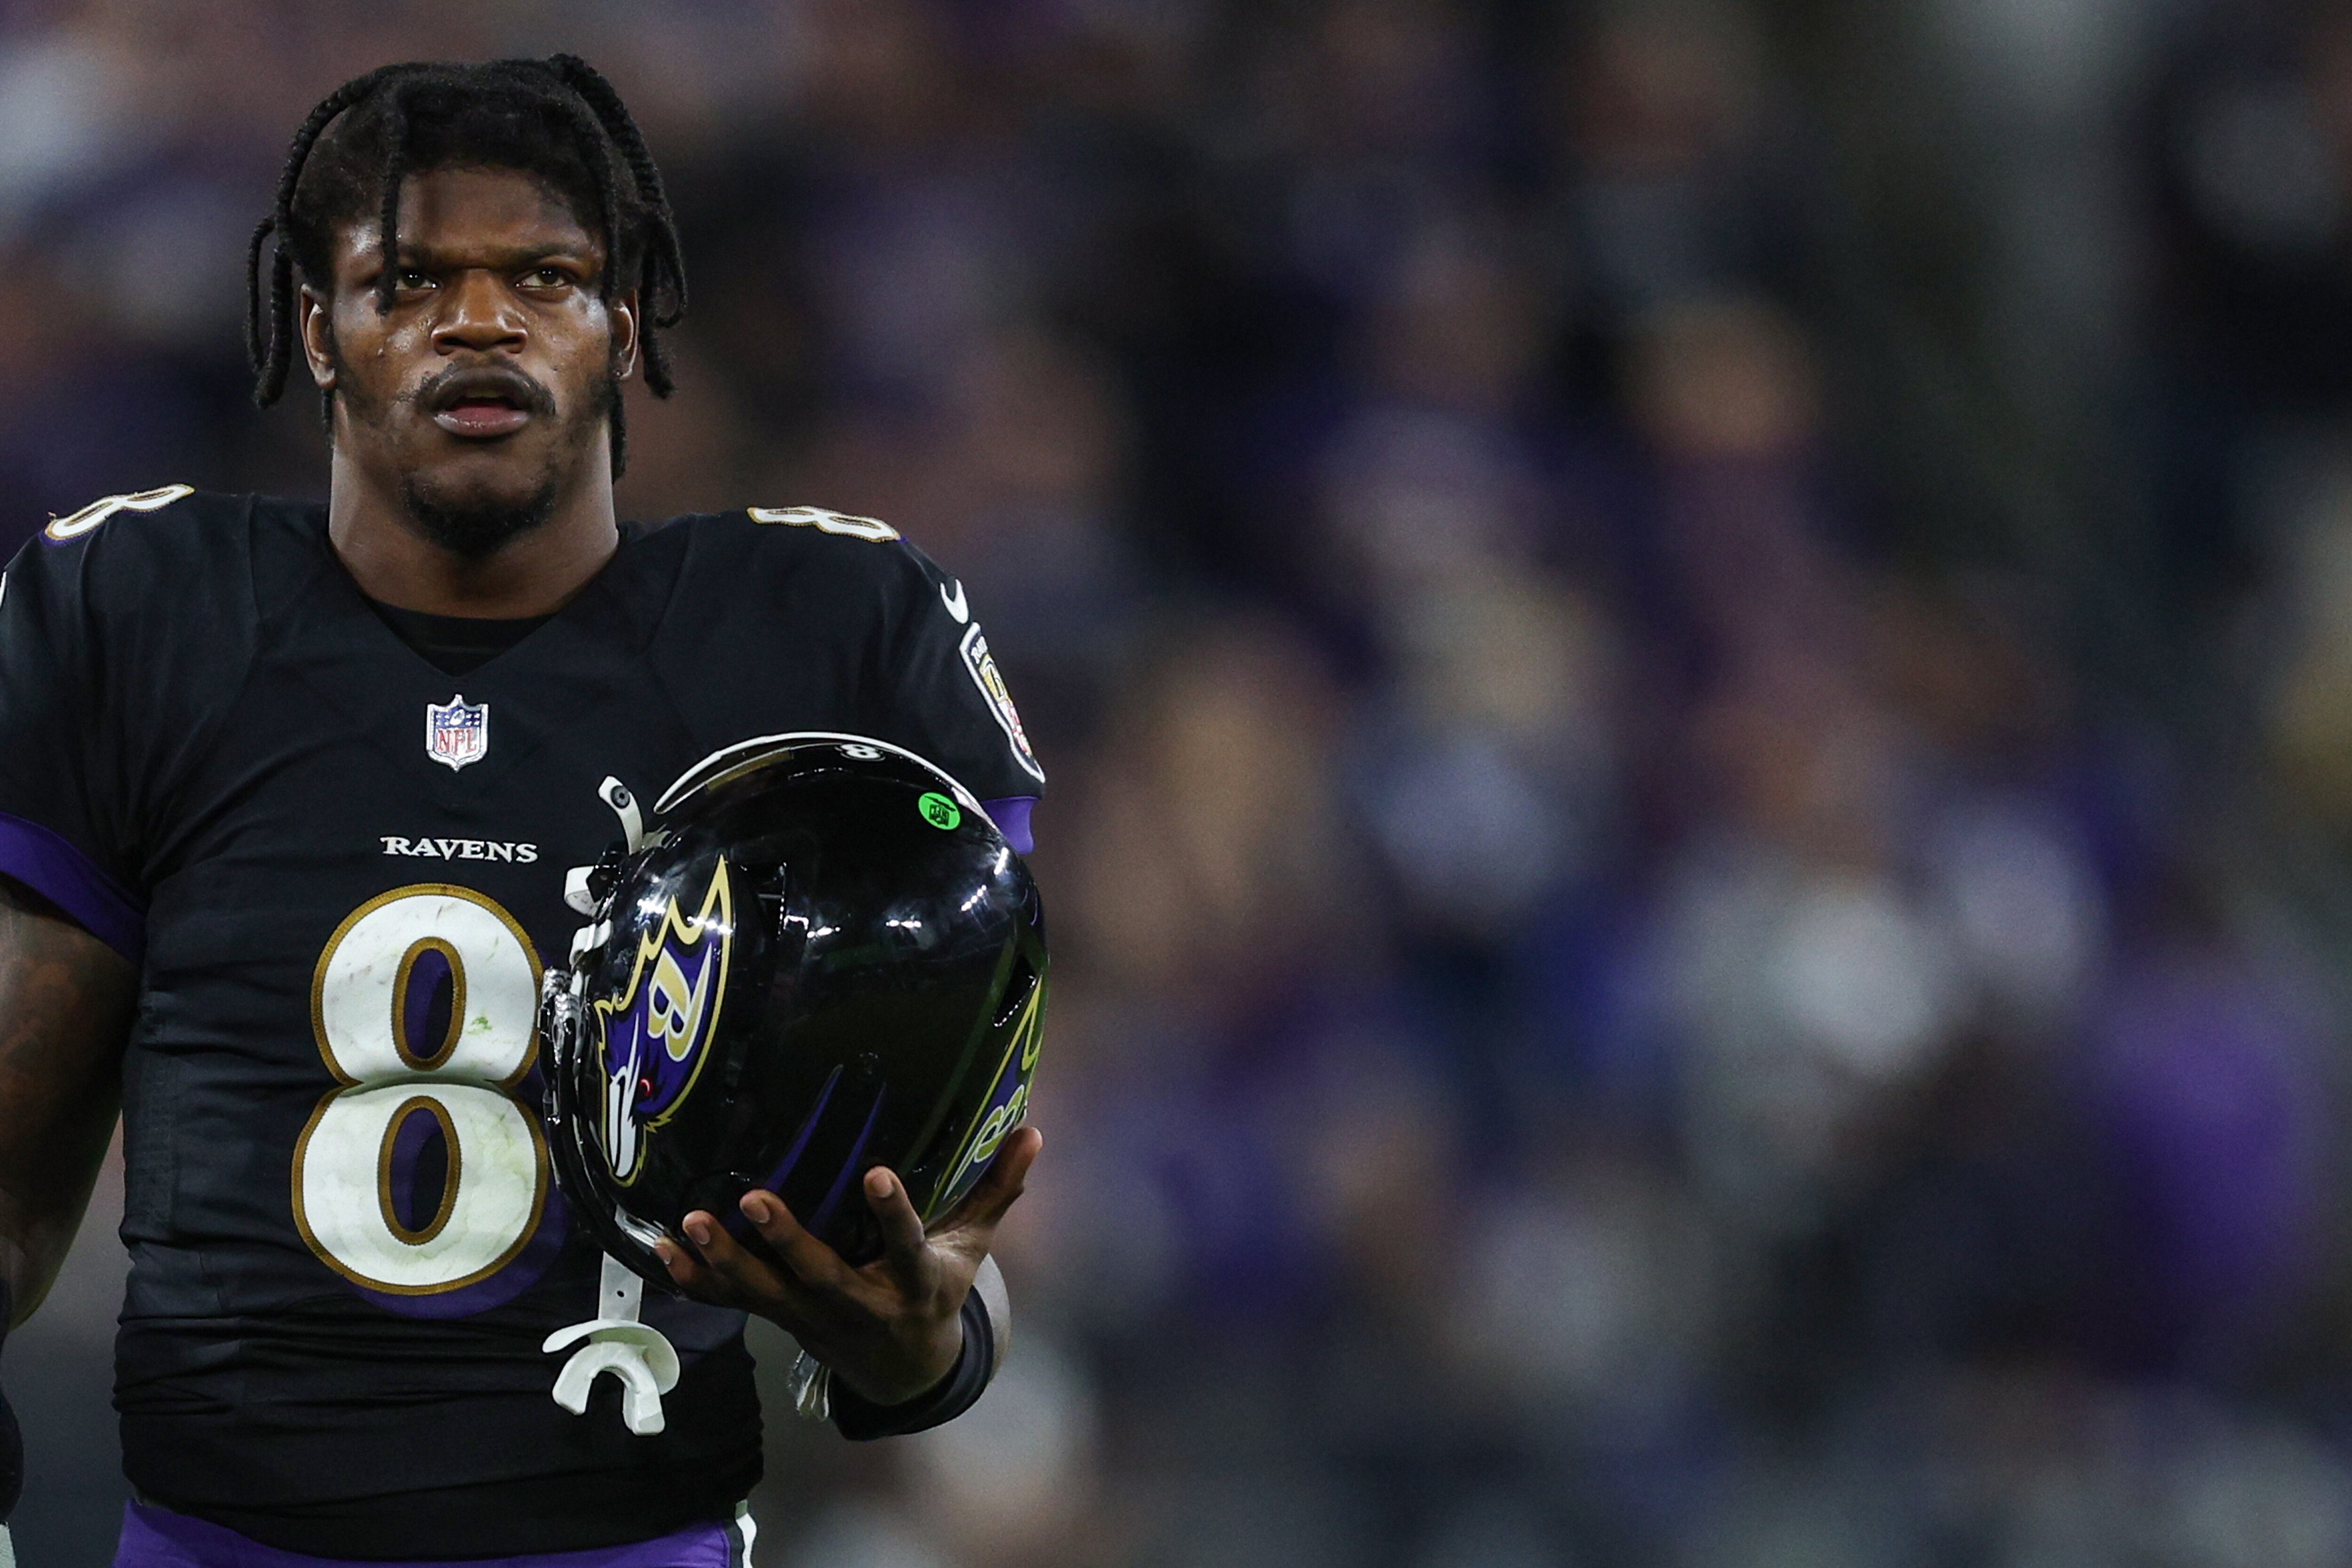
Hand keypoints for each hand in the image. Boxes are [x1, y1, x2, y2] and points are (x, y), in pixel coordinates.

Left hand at [657, 1126, 1040, 1406]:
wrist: (904, 1369)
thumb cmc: (937, 1288)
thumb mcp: (972, 1247)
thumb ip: (997, 1190)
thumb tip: (1034, 1132)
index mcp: (912, 1283)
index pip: (904, 1247)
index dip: (890, 1214)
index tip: (875, 1174)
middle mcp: (860, 1306)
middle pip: (819, 1275)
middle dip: (785, 1241)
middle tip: (752, 1199)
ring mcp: (813, 1318)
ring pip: (765, 1294)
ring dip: (726, 1260)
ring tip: (691, 1222)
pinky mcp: (781, 1319)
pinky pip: (733, 1303)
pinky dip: (697, 1281)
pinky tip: (663, 1251)